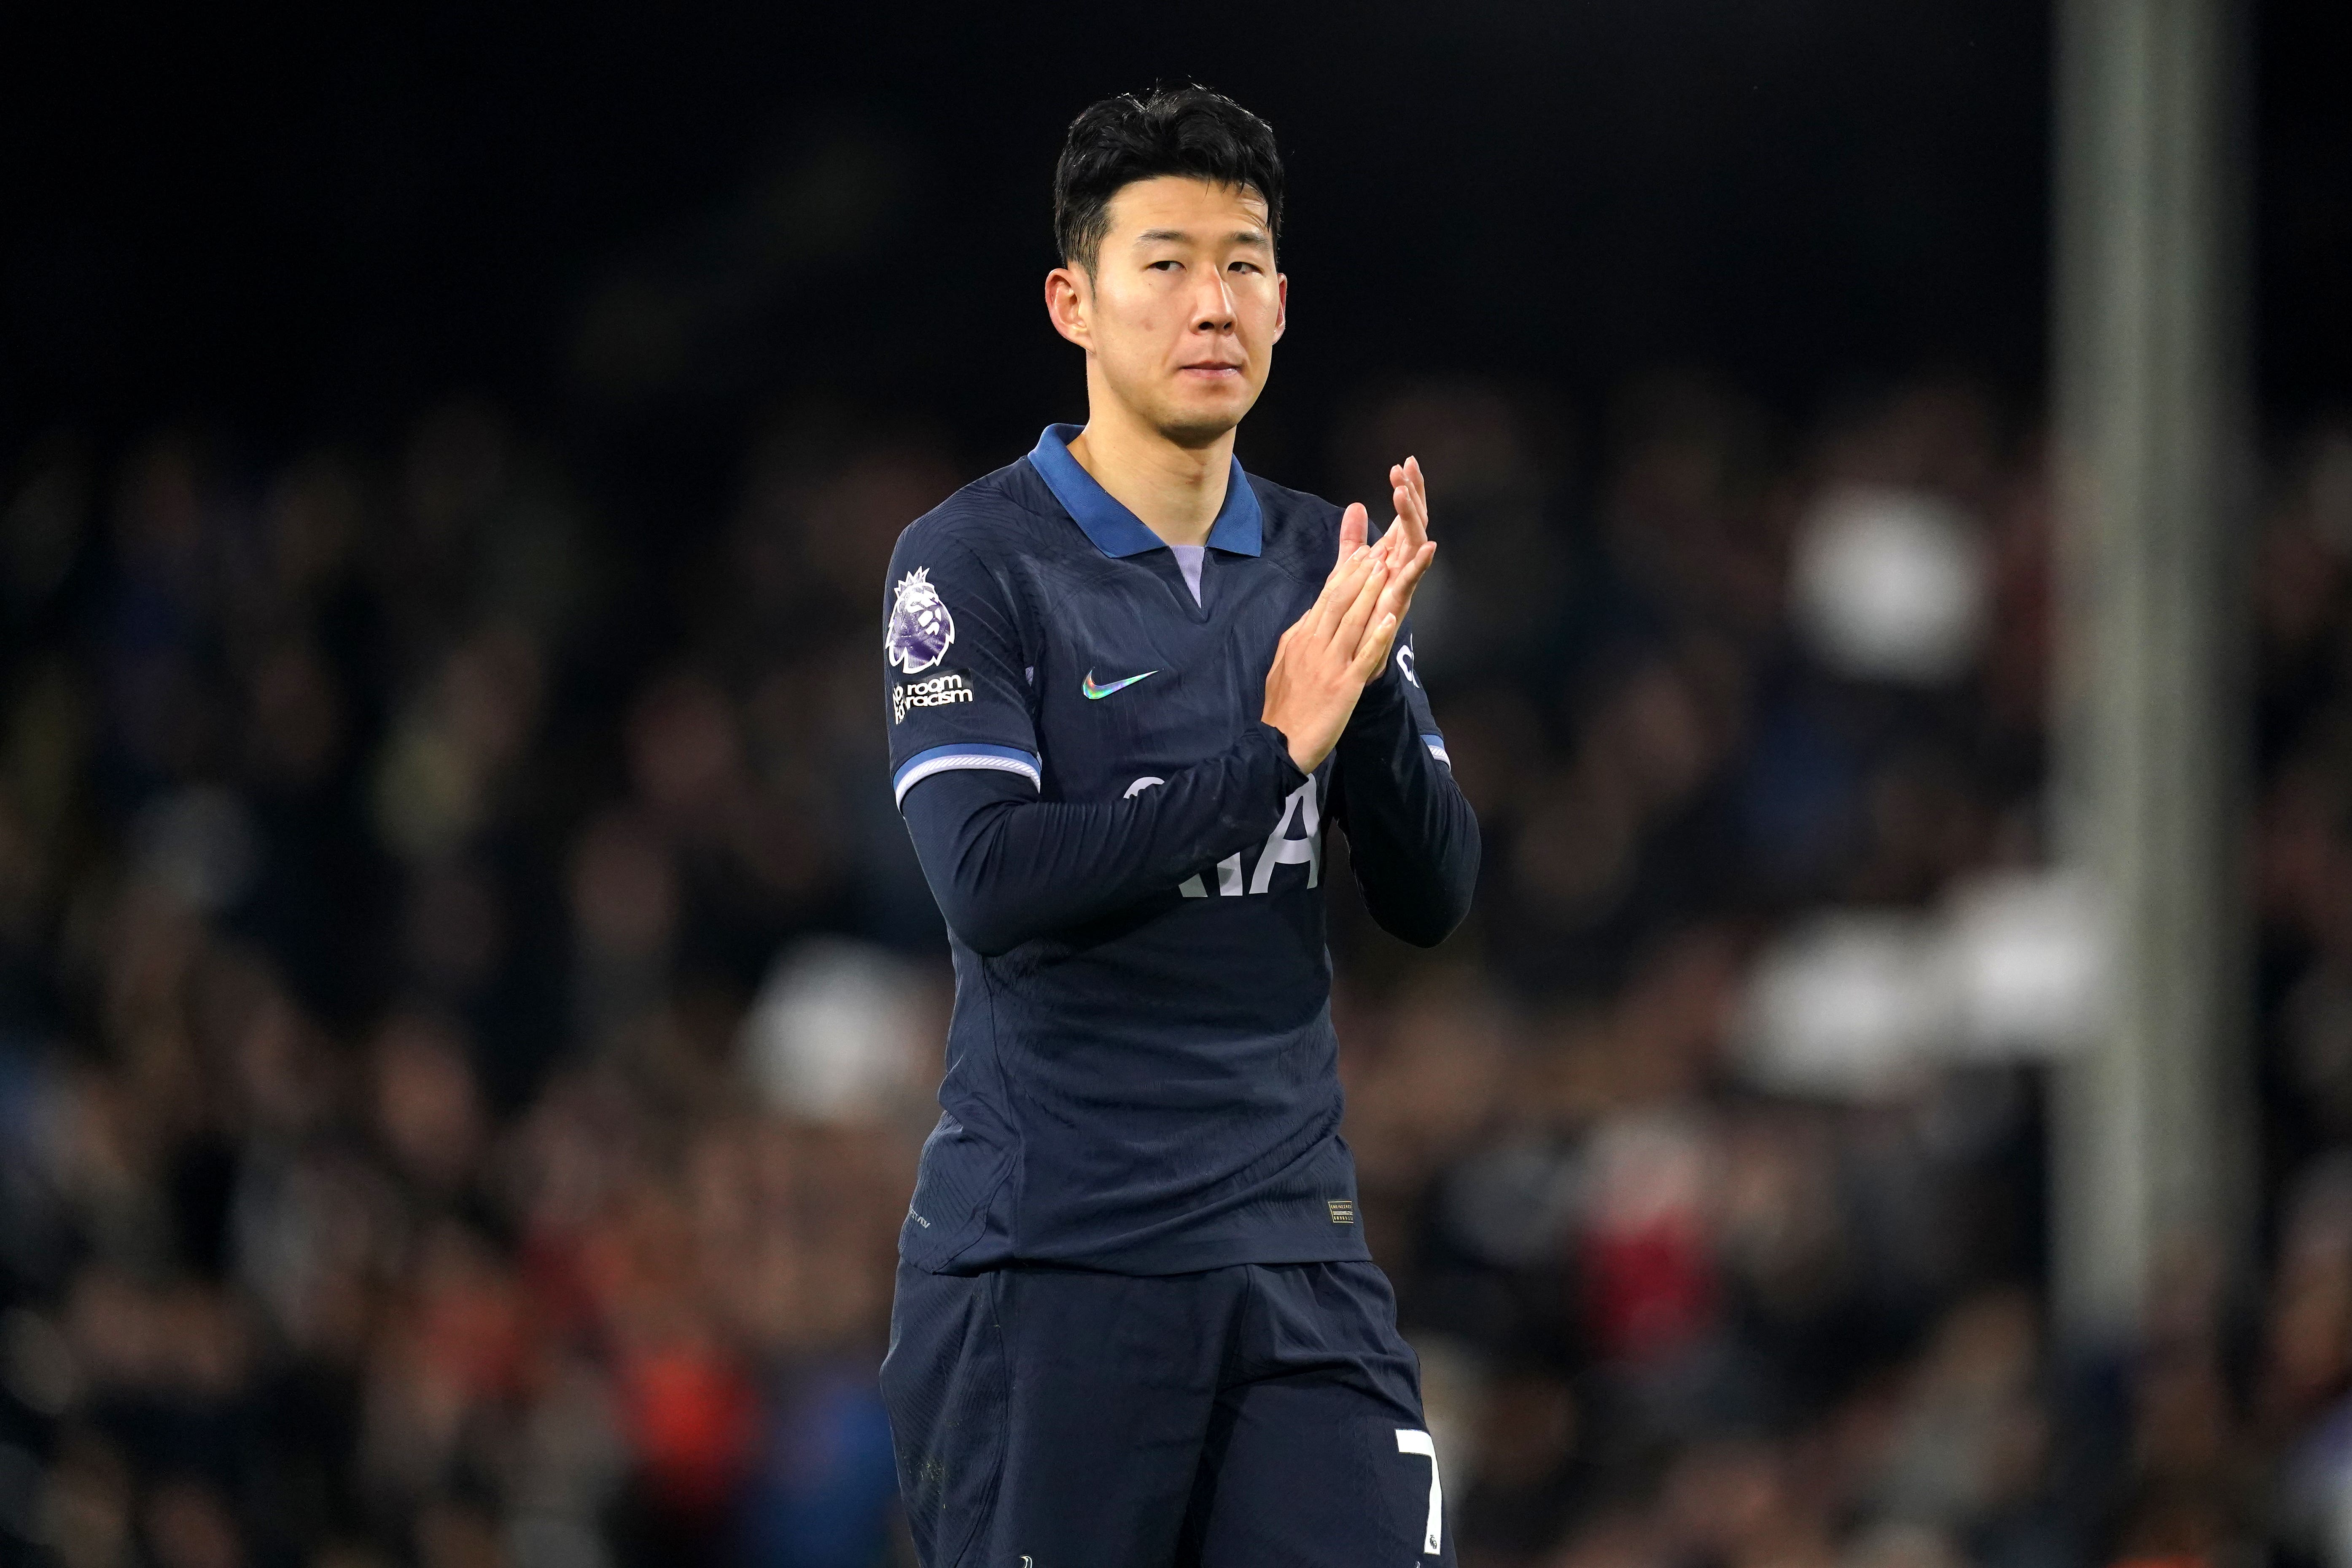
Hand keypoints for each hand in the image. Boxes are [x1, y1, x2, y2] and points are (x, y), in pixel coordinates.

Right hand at [1262, 544, 1393, 772]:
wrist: (1278, 742)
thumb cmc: (1283, 706)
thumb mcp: (1283, 663)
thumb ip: (1298, 638)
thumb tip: (1311, 615)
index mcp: (1300, 638)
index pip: (1325, 598)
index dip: (1345, 575)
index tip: (1360, 553)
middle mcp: (1314, 646)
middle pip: (1339, 602)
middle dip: (1360, 574)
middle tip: (1379, 551)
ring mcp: (1330, 665)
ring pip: (1353, 621)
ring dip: (1370, 594)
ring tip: (1386, 570)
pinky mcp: (1344, 686)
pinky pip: (1364, 656)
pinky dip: (1378, 636)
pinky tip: (1391, 618)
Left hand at [1352, 455, 1436, 644]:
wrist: (1351, 649)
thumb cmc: (1355, 609)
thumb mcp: (1349, 565)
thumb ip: (1354, 537)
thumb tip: (1357, 506)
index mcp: (1394, 552)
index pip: (1405, 513)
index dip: (1408, 488)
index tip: (1404, 463)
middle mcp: (1403, 562)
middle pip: (1415, 521)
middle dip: (1413, 494)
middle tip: (1406, 468)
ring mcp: (1404, 579)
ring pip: (1416, 542)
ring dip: (1412, 518)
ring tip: (1403, 494)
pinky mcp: (1399, 600)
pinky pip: (1414, 579)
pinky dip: (1422, 563)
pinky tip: (1430, 545)